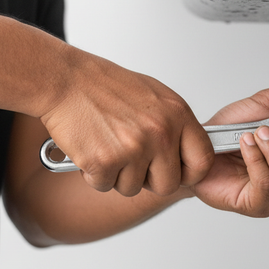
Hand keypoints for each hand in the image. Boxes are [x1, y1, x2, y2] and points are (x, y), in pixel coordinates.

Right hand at [39, 47, 213, 196]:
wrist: (66, 80)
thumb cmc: (105, 86)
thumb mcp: (154, 96)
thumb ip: (174, 125)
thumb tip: (187, 153)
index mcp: (177, 114)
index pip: (203, 161)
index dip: (190, 173)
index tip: (179, 173)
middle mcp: (159, 133)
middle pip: (168, 184)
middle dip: (149, 180)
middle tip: (132, 161)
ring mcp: (133, 148)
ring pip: (132, 188)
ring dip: (118, 175)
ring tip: (107, 145)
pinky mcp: (104, 162)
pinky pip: (105, 185)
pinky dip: (94, 174)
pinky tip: (91, 149)